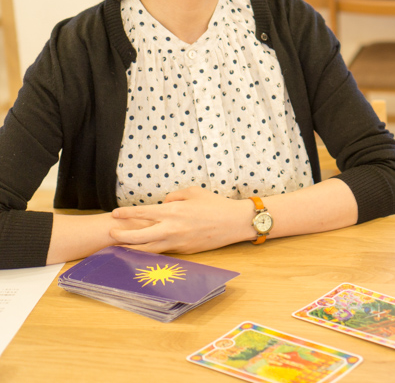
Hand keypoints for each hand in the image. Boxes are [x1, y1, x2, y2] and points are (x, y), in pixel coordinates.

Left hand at [109, 186, 253, 253]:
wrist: (234, 222)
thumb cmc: (216, 204)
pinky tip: (143, 251)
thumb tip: (163, 202)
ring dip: (133, 249)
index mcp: (173, 211)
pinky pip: (164, 251)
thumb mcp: (194, 192)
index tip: (115, 214)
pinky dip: (152, 251)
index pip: (143, 213)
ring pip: (149, 249)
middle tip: (111, 234)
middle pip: (139, 237)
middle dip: (122, 236)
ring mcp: (178, 242)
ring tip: (119, 248)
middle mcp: (172, 228)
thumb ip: (174, 196)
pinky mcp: (185, 251)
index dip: (126, 214)